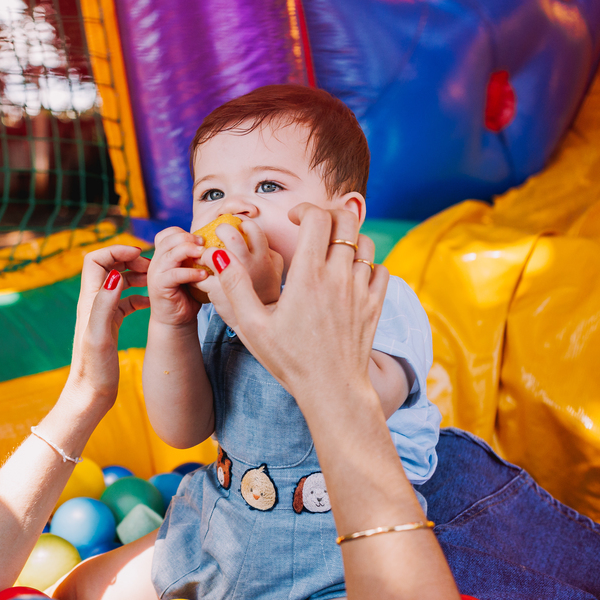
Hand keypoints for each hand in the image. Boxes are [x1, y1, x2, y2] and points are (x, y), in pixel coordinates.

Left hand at [65, 244, 150, 406]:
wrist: (90, 395)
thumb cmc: (94, 369)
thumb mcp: (100, 336)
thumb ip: (106, 304)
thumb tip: (115, 274)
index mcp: (89, 300)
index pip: (96, 259)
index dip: (116, 250)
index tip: (140, 254)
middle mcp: (93, 303)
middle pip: (108, 266)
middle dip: (129, 258)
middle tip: (152, 266)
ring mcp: (102, 314)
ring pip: (118, 282)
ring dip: (135, 275)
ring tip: (155, 280)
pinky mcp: (110, 325)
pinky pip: (125, 301)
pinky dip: (138, 295)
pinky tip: (151, 302)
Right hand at [146, 227, 207, 326]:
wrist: (176, 320)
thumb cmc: (188, 294)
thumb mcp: (192, 270)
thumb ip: (196, 257)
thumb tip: (217, 243)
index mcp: (163, 255)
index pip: (168, 233)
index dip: (185, 233)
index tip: (202, 239)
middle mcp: (156, 261)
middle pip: (168, 238)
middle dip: (188, 239)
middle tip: (205, 245)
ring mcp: (156, 273)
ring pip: (171, 253)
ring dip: (190, 251)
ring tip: (205, 256)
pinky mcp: (159, 286)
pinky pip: (175, 274)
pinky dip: (191, 272)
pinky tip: (204, 275)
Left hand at [196, 217, 282, 330]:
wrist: (258, 327)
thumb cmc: (265, 294)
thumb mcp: (276, 271)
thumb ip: (270, 253)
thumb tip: (260, 237)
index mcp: (265, 258)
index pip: (252, 228)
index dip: (242, 224)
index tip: (237, 229)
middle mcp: (250, 265)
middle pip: (231, 234)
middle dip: (221, 230)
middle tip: (217, 234)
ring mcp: (233, 278)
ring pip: (211, 253)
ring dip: (205, 253)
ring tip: (205, 257)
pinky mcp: (217, 291)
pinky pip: (200, 275)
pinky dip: (196, 273)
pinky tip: (199, 275)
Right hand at [205, 203, 388, 413]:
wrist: (332, 390)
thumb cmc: (289, 360)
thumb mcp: (252, 326)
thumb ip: (235, 287)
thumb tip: (220, 255)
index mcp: (309, 276)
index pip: (318, 218)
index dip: (305, 209)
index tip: (293, 219)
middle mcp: (339, 276)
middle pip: (347, 221)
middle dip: (329, 214)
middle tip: (313, 227)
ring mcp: (362, 289)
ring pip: (366, 242)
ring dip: (348, 238)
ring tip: (329, 251)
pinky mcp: (375, 304)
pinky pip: (380, 268)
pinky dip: (368, 262)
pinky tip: (349, 274)